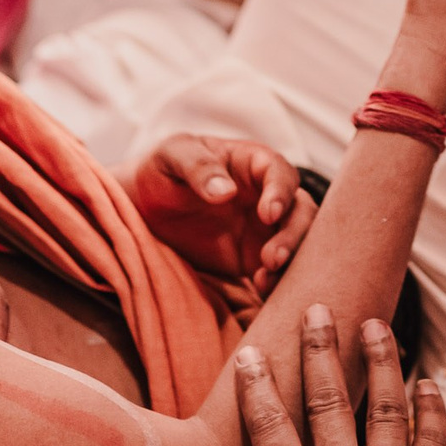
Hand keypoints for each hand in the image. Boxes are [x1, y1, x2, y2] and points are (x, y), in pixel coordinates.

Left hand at [129, 136, 315, 293]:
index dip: (281, 192)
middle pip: (300, 210)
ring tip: (264, 279)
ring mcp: (264, 229)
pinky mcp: (255, 259)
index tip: (269, 214)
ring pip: (298, 242)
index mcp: (252, 164)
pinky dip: (278, 282)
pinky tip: (262, 289)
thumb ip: (198, 167)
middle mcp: (267, 195)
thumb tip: (225, 192)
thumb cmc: (161, 172)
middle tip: (272, 257)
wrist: (145, 210)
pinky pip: (279, 271)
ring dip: (291, 261)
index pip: (280, 172)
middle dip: (294, 234)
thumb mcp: (171, 156)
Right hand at [151, 311, 445, 445]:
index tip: (251, 354)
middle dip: (321, 353)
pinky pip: (433, 445)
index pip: (270, 432)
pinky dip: (432, 411)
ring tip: (376, 323)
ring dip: (382, 363)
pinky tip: (429, 382)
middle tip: (318, 310)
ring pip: (386, 409)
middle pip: (329, 403)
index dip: (257, 390)